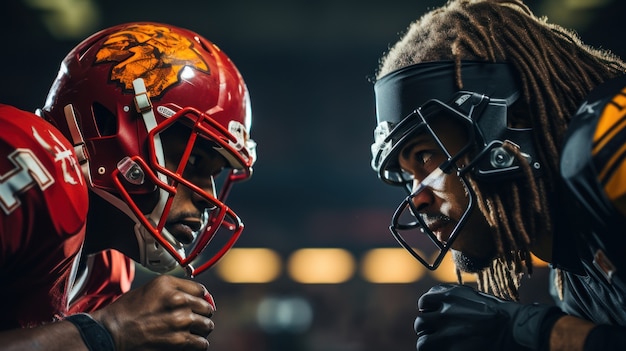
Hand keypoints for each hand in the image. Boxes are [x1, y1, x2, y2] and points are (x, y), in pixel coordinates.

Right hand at [91, 275, 215, 350]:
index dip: (201, 298)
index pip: (200, 289)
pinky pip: (201, 343)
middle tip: (198, 319)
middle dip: (203, 314)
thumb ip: (173, 289)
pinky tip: (192, 343)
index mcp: (168, 284)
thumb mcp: (150, 289)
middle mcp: (177, 300)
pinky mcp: (179, 340)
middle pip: (206, 307)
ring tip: (195, 332)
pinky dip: (198, 344)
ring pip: (206, 325)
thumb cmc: (126, 312)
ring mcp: (180, 320)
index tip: (200, 303)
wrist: (111, 333)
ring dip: (202, 329)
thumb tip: (194, 296)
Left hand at [414, 283, 562, 350]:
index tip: (436, 317)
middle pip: (421, 322)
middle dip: (427, 329)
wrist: (517, 330)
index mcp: (449, 295)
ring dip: (430, 344)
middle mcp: (445, 312)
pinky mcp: (453, 350)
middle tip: (438, 335)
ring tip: (440, 346)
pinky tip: (448, 349)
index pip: (425, 303)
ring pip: (423, 342)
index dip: (429, 311)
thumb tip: (433, 306)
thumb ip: (452, 299)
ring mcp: (448, 332)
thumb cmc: (500, 314)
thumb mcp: (474, 297)